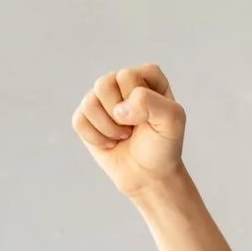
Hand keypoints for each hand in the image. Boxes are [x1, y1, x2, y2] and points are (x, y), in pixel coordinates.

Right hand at [72, 64, 185, 199]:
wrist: (149, 175)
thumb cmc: (163, 145)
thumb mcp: (172, 121)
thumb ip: (151, 102)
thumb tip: (118, 110)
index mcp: (146, 75)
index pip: (127, 76)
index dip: (137, 102)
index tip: (151, 117)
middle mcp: (121, 81)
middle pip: (103, 85)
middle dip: (120, 116)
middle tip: (134, 128)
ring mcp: (101, 97)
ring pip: (89, 103)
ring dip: (109, 129)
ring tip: (124, 135)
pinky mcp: (86, 115)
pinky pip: (79, 121)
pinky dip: (97, 138)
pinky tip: (110, 142)